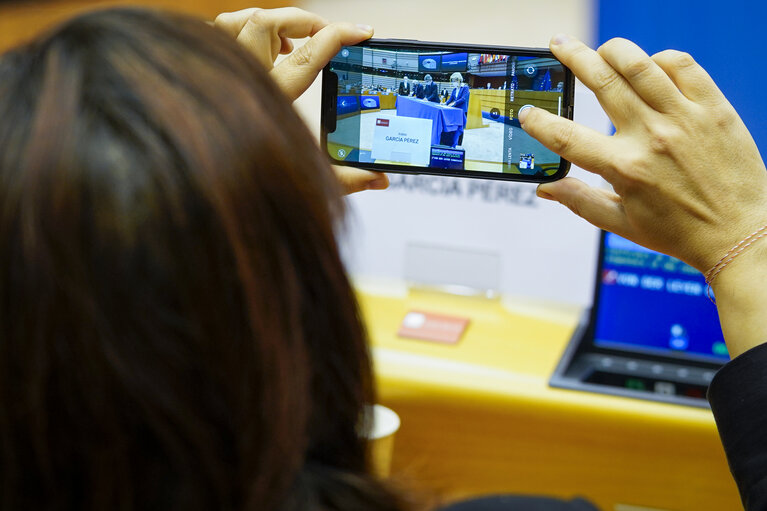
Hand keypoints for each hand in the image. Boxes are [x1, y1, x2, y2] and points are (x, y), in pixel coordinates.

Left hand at [215, 8, 387, 194]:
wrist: (202, 193)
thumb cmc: (245, 184)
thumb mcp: (303, 181)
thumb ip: (343, 178)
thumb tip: (379, 181)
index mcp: (268, 103)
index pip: (308, 56)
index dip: (339, 36)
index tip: (361, 32)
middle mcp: (238, 81)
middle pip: (267, 23)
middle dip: (303, 20)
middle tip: (326, 32)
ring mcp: (216, 73)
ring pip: (238, 20)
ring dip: (269, 21)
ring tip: (290, 39)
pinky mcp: (201, 73)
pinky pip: (218, 33)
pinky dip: (242, 30)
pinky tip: (259, 50)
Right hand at [521, 35, 766, 272]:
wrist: (741, 233)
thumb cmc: (680, 232)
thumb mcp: (621, 223)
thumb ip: (579, 201)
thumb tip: (545, 188)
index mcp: (624, 168)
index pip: (567, 137)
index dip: (540, 122)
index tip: (527, 112)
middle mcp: (652, 137)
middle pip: (601, 82)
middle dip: (572, 58)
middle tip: (557, 45)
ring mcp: (684, 118)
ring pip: (640, 64)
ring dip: (612, 50)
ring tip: (600, 50)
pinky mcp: (713, 108)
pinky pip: (682, 66)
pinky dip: (659, 60)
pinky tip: (649, 68)